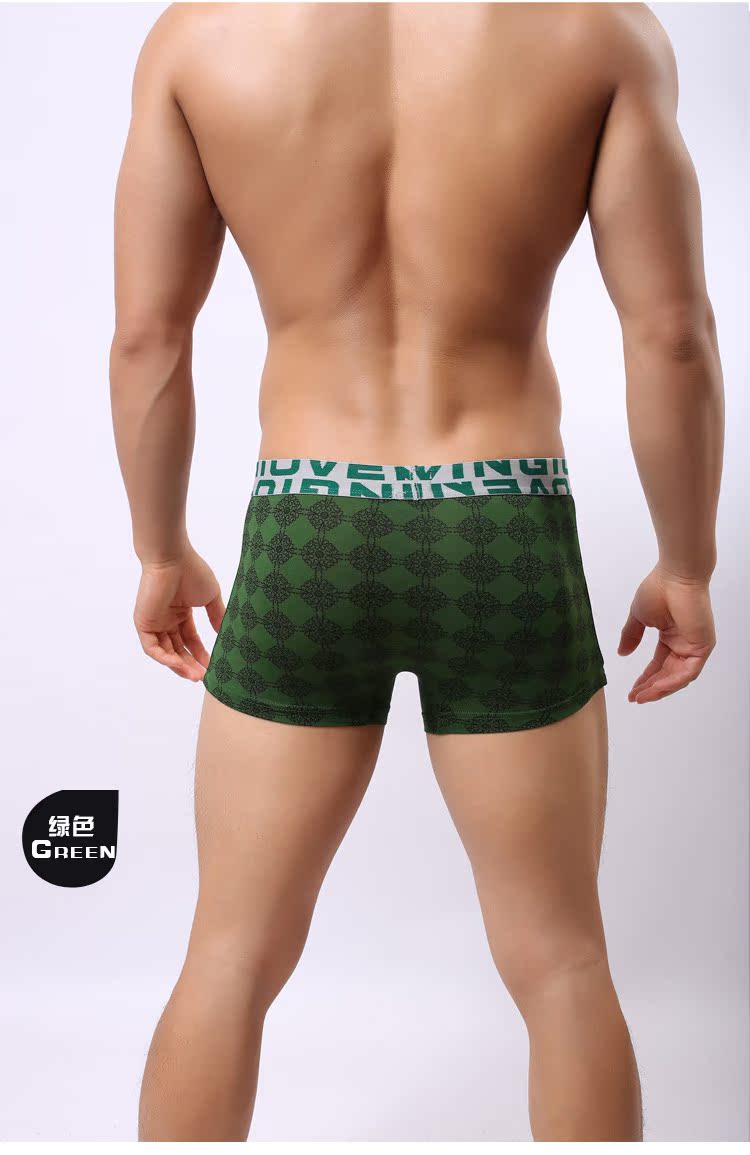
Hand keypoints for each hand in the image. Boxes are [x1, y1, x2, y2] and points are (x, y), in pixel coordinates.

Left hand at [133, 547, 224, 680]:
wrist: (172, 558)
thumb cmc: (192, 571)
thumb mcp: (211, 597)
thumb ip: (217, 616)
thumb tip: (224, 633)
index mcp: (180, 612)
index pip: (190, 640)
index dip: (201, 653)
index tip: (213, 665)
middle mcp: (166, 619)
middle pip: (178, 649)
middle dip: (191, 664)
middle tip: (205, 676)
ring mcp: (154, 622)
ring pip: (166, 652)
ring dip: (179, 665)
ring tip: (196, 676)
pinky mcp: (143, 624)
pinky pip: (152, 648)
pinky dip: (164, 658)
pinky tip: (179, 666)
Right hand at [618, 565, 715, 703]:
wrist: (675, 576)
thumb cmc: (658, 589)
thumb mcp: (639, 617)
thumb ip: (631, 636)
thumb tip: (621, 653)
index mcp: (672, 637)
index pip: (659, 664)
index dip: (645, 678)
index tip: (632, 690)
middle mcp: (684, 643)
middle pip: (668, 674)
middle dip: (651, 687)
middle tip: (635, 697)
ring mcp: (695, 646)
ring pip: (678, 677)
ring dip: (660, 688)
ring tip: (642, 696)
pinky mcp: (703, 647)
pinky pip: (688, 672)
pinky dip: (672, 681)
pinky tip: (656, 687)